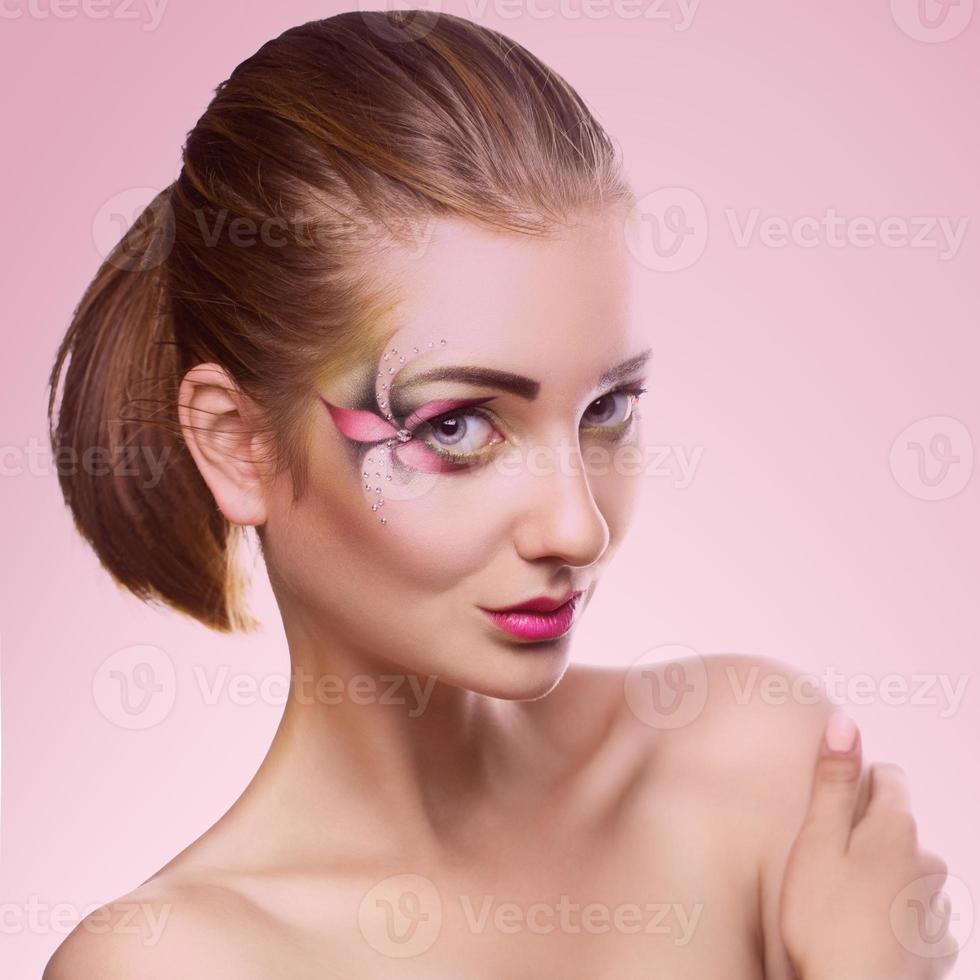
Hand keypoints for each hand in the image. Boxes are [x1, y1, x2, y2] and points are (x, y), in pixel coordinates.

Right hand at [778, 712, 958, 979]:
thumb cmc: (826, 924)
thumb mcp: (815, 842)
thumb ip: (831, 781)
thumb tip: (845, 723)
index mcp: (895, 829)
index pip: (888, 777)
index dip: (857, 780)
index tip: (831, 800)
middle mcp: (926, 863)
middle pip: (896, 825)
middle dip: (865, 831)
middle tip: (823, 857)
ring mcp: (934, 909)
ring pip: (907, 870)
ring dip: (880, 875)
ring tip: (840, 898)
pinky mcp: (933, 949)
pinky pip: (915, 914)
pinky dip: (893, 915)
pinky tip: (864, 930)